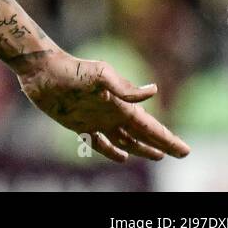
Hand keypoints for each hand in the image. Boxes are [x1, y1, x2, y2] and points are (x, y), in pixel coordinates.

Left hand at [15, 48, 190, 162]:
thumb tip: (153, 91)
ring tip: (157, 156)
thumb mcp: (99, 74)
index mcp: (120, 104)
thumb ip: (124, 86)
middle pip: (143, 135)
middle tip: (181, 153)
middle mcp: (111, 113)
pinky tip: (121, 157)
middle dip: (162, 144)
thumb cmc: (71, 69)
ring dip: (141, 148)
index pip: (150, 126)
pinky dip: (111, 151)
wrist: (42, 70)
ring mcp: (96, 119)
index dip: (167, 139)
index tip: (185, 150)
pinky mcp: (78, 124)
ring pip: (125, 140)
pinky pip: (99, 142)